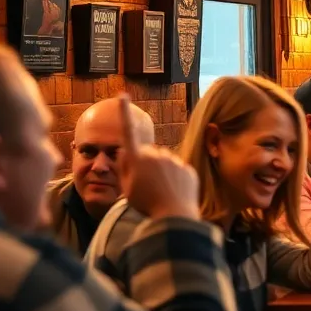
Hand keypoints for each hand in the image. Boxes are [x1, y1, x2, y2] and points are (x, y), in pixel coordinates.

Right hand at [116, 94, 199, 220]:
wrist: (175, 215)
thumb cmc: (146, 204)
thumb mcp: (126, 188)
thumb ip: (125, 167)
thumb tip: (127, 151)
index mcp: (137, 159)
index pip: (127, 132)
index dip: (124, 114)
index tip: (123, 95)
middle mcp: (155, 154)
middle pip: (149, 155)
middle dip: (147, 165)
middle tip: (147, 186)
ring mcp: (173, 159)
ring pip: (165, 162)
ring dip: (162, 172)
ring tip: (161, 191)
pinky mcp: (187, 167)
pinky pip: (178, 170)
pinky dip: (176, 179)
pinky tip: (174, 192)